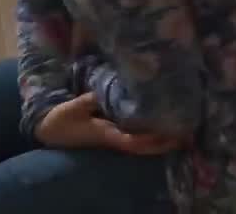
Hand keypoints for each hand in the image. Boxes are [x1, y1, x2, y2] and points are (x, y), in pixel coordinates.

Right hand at [34, 92, 184, 155]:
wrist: (49, 131)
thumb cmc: (61, 120)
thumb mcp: (74, 106)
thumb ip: (92, 99)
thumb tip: (111, 88)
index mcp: (106, 134)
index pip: (133, 141)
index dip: (151, 139)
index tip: (169, 133)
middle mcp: (113, 139)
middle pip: (143, 146)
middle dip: (164, 142)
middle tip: (186, 133)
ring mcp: (113, 139)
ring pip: (141, 144)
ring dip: (160, 140)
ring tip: (179, 130)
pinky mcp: (111, 135)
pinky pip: (135, 138)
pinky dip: (149, 135)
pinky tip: (158, 126)